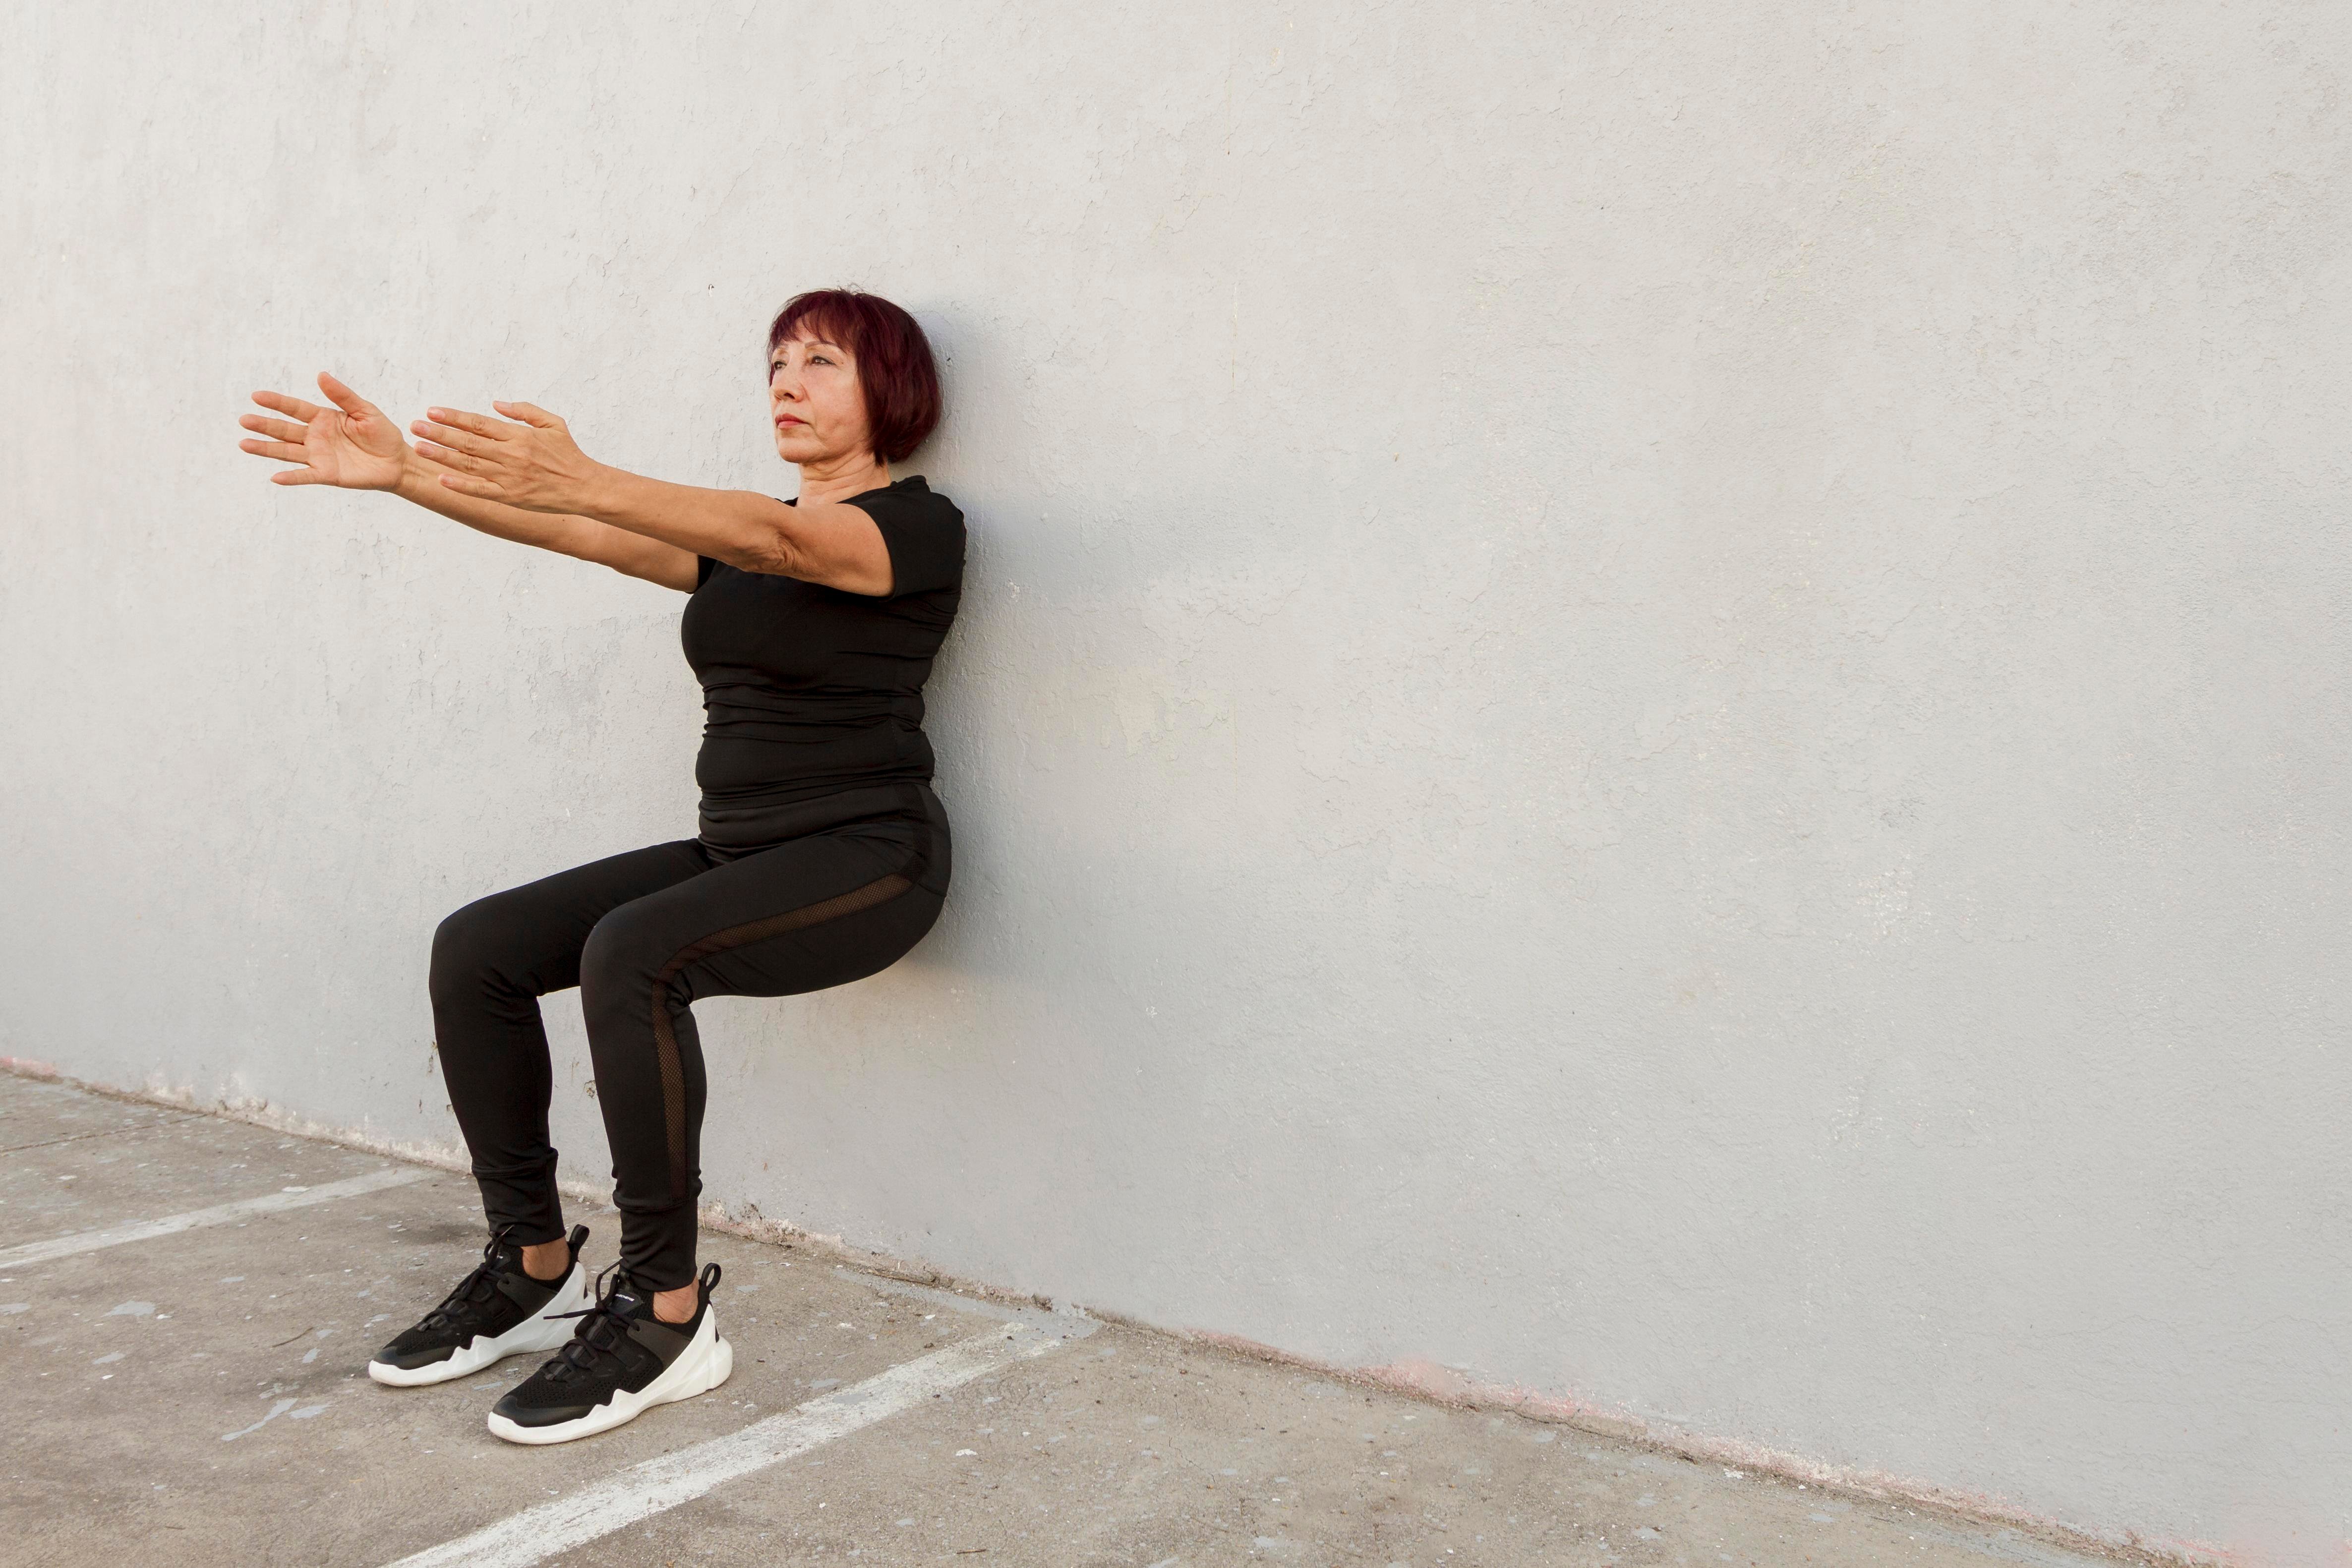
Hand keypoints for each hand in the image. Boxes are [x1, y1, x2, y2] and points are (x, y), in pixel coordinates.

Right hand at [238, 373, 409, 489]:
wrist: (397, 461)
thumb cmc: (382, 434)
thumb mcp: (365, 410)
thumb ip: (343, 395)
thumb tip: (321, 375)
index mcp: (323, 418)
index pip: (295, 408)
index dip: (276, 402)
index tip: (256, 396)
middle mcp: (315, 437)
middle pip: (284, 430)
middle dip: (264, 425)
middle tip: (244, 420)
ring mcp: (319, 456)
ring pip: (287, 452)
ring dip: (266, 449)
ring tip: (244, 444)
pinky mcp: (327, 474)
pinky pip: (305, 475)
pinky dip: (291, 477)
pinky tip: (275, 477)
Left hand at [410, 401, 601, 512]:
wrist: (585, 487)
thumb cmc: (568, 454)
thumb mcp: (553, 423)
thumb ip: (524, 411)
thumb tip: (496, 404)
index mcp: (519, 436)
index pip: (479, 423)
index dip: (454, 417)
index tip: (432, 411)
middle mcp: (511, 455)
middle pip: (468, 442)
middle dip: (439, 433)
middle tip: (416, 426)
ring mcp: (509, 477)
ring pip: (469, 464)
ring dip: (442, 455)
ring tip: (419, 447)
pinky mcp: (510, 497)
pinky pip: (480, 490)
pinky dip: (460, 485)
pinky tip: (441, 478)